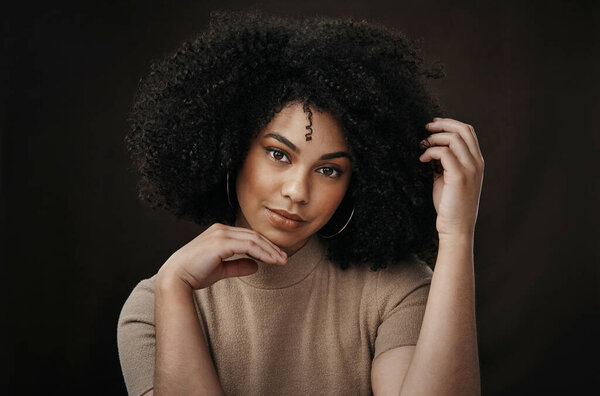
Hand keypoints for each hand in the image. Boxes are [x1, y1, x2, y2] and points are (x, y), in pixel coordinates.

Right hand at [156, 223, 287, 289]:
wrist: (176, 277)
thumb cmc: (194, 274)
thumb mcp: (221, 269)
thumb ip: (238, 266)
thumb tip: (256, 266)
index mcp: (220, 232)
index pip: (248, 236)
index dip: (265, 246)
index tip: (277, 257)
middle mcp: (221, 229)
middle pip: (254, 235)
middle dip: (272, 247)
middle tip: (284, 258)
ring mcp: (221, 234)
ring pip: (254, 240)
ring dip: (271, 250)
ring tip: (282, 261)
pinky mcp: (222, 242)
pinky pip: (249, 246)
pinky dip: (263, 253)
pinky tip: (271, 261)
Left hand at [419, 117, 484, 239]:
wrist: (456, 228)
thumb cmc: (450, 205)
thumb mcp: (449, 179)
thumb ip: (444, 163)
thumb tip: (431, 148)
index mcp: (476, 162)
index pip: (468, 132)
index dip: (450, 124)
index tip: (433, 125)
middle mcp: (476, 163)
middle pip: (463, 130)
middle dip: (442, 124)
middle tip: (426, 127)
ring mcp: (470, 169)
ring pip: (454, 138)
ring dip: (435, 138)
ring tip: (423, 145)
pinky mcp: (459, 176)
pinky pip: (444, 153)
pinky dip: (430, 151)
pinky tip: (422, 160)